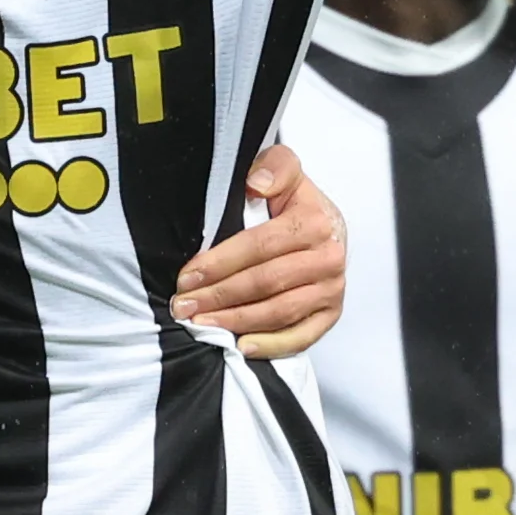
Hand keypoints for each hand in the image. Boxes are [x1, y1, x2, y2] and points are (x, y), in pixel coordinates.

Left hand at [171, 144, 345, 360]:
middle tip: (183, 306)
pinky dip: (273, 345)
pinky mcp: (331, 312)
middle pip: (265, 282)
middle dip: (219, 296)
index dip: (219, 263)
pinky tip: (243, 346)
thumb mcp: (284, 169)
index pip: (259, 246)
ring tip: (202, 324)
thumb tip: (257, 185)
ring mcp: (332, 288)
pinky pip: (302, 335)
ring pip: (279, 311)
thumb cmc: (292, 200)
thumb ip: (274, 167)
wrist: (323, 221)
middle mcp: (328, 257)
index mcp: (314, 221)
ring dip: (237, 321)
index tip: (187, 277)